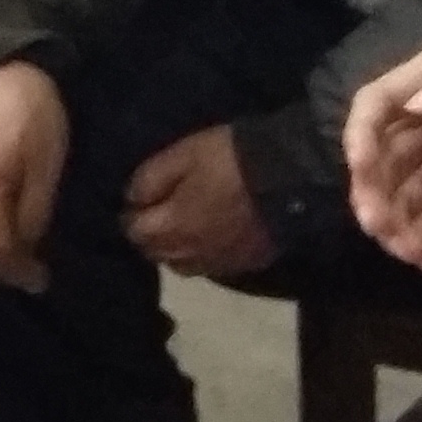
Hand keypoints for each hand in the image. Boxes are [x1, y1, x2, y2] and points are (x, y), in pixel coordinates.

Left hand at [121, 125, 277, 280]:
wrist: (291, 178)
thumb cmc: (230, 161)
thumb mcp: (184, 155)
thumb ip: (151, 179)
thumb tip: (131, 199)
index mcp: (171, 227)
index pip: (134, 231)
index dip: (132, 214)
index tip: (137, 201)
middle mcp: (190, 254)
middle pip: (156, 253)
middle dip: (151, 235)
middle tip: (157, 212)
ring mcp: (218, 263)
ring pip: (181, 264)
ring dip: (175, 248)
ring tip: (182, 225)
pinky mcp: (244, 264)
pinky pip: (211, 266)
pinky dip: (202, 253)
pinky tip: (210, 235)